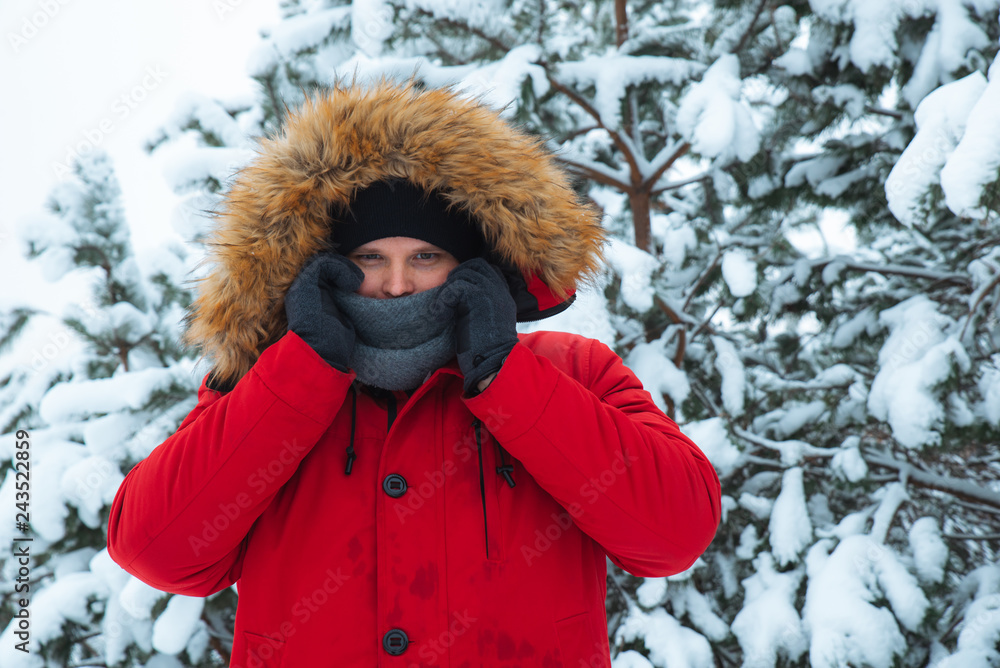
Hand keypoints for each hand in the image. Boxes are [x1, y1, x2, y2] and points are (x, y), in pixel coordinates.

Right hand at [284, 253, 363, 370]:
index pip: (324, 275)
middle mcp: (302, 290)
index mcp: (309, 298)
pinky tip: (352, 282)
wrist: (321, 355)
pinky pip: (323, 264)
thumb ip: (342, 305)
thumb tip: (357, 296)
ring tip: (356, 281)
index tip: (357, 284)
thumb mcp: (341, 319)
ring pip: (323, 262)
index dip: (341, 274)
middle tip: (357, 280)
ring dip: (343, 268)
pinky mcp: (305, 285)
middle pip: (323, 267)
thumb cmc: (334, 345)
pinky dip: (340, 268)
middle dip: (343, 269)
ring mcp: (301, 287)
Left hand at [435, 258, 517, 394]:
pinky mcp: (479, 298)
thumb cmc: (485, 349)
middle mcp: (500, 290)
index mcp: (504, 295)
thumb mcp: (486, 321)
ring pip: (465, 273)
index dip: (470, 274)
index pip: (488, 269)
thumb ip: (479, 305)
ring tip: (443, 305)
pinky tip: (439, 313)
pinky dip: (444, 299)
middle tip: (448, 293)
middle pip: (477, 264)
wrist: (493, 363)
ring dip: (449, 287)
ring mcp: (492, 292)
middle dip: (458, 274)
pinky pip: (456, 287)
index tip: (457, 290)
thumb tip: (458, 295)